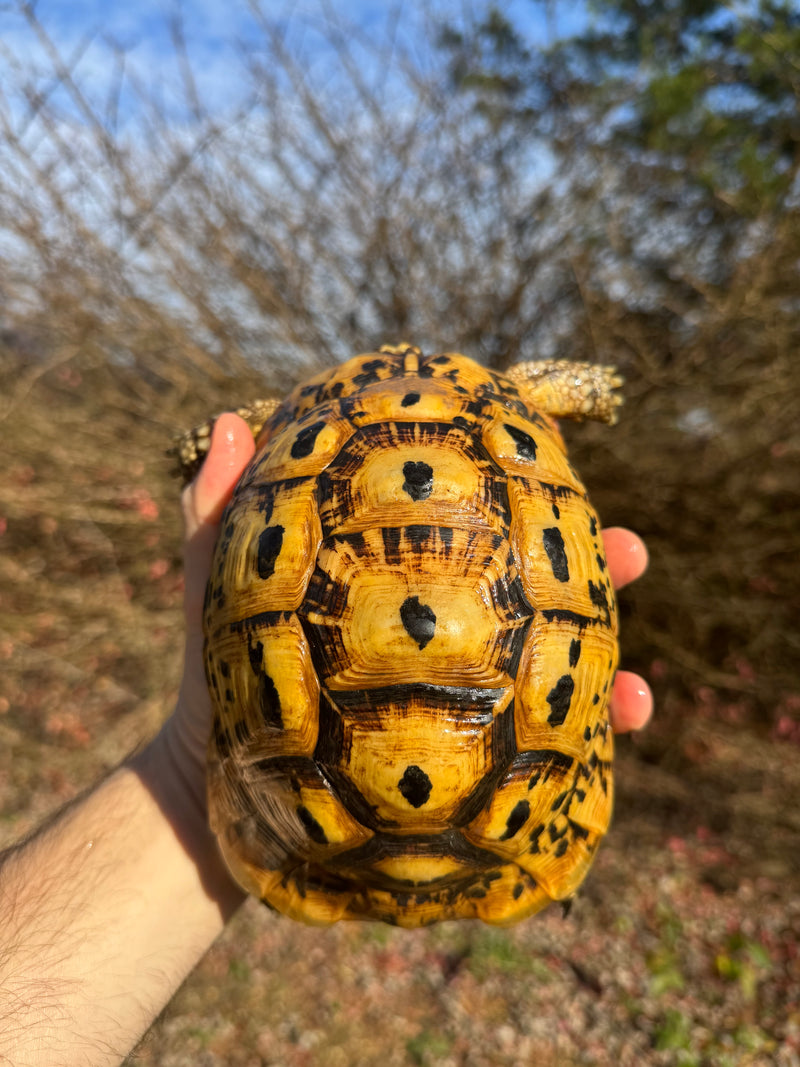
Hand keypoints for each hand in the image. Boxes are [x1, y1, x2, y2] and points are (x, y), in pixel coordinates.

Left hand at [168, 415, 651, 798]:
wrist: (212, 784)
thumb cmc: (218, 675)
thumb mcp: (220, 590)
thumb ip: (223, 514)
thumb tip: (236, 421)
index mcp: (399, 577)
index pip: (474, 523)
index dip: (525, 489)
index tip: (563, 461)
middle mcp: (440, 629)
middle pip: (532, 585)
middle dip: (593, 563)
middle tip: (630, 551)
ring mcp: (456, 692)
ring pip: (552, 663)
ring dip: (611, 660)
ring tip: (638, 676)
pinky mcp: (467, 755)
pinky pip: (543, 746)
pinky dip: (596, 736)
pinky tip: (623, 729)